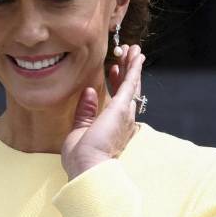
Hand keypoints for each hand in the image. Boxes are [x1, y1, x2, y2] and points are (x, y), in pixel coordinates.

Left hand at [61, 44, 144, 178]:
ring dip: (132, 65)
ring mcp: (124, 113)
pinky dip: (133, 68)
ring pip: (132, 83)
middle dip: (128, 69)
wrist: (87, 167)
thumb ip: (86, 111)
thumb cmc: (81, 158)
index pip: (118, 99)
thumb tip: (88, 92)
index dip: (116, 81)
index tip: (113, 68)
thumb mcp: (80, 129)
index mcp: (113, 125)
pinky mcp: (121, 107)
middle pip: (128, 88)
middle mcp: (123, 119)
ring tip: (134, 49)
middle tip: (128, 53)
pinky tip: (136, 56)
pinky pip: (130, 83)